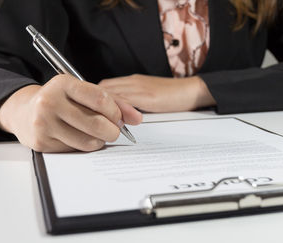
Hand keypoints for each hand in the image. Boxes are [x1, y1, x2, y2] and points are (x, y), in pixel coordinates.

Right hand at [0, 74, 141, 151]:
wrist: (24, 111)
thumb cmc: (61, 100)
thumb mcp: (83, 93)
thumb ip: (113, 102)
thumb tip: (137, 119)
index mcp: (63, 84)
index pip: (100, 99)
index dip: (116, 112)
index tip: (120, 118)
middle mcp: (50, 101)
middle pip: (97, 123)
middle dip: (113, 131)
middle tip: (114, 130)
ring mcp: (44, 123)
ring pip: (89, 141)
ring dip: (100, 141)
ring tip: (98, 135)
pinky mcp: (42, 142)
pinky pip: (76, 150)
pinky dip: (85, 146)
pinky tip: (80, 138)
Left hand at [98, 74, 215, 112]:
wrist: (193, 90)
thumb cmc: (173, 95)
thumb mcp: (149, 96)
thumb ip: (134, 101)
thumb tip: (119, 115)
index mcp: (133, 81)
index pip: (105, 86)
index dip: (95, 98)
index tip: (90, 110)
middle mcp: (134, 82)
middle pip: (104, 89)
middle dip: (94, 103)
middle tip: (91, 117)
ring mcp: (141, 88)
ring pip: (112, 94)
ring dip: (103, 108)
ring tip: (100, 122)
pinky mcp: (149, 97)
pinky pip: (126, 102)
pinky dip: (116, 110)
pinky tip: (115, 121)